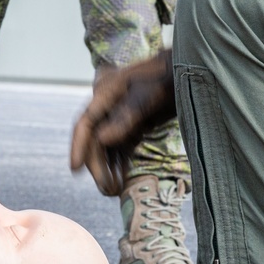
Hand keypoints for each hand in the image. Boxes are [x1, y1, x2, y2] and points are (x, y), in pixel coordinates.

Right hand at [70, 49, 176, 195]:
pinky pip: (123, 147)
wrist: (188, 72)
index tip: (74, 169)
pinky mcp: (135, 124)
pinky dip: (121, 163)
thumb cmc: (167, 78)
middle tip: (106, 189)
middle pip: (96, 140)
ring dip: (109, 168)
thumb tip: (102, 139)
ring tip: (113, 191)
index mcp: (106, 94)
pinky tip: (122, 181)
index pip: (86, 124)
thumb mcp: (147, 98)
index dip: (78, 147)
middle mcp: (109, 106)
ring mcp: (122, 115)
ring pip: (108, 147)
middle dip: (98, 166)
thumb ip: (126, 117)